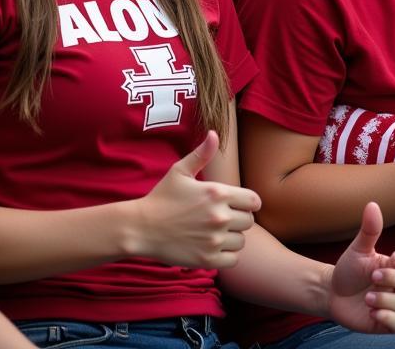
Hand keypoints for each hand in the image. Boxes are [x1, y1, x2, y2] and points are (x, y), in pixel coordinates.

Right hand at [127, 131, 259, 268]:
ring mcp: (214, 239)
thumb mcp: (180, 171)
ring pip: (241, 241)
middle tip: (222, 219)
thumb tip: (214, 133)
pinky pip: (232, 260)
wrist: (141, 228)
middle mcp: (219, 216)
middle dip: (239, 220)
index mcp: (217, 193)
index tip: (239, 205)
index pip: (254, 201)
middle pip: (249, 221)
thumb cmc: (162, 197)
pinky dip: (226, 256)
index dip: (249, 203)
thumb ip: (201, 154)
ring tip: (216, 233)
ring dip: (232, 238)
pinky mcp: (207, 259)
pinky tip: (212, 247)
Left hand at [327, 202, 394, 333]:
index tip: (394, 258)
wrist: (332, 292)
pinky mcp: (386, 323)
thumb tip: (372, 204)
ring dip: (389, 301)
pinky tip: (371, 312)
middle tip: (373, 277)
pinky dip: (388, 319)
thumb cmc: (350, 269)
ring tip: (367, 298)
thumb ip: (369, 230)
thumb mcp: (358, 249)